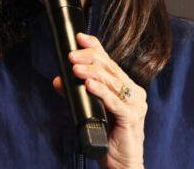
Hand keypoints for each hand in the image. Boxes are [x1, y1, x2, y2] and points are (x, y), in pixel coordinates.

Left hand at [52, 33, 146, 168]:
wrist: (122, 165)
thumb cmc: (109, 138)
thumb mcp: (90, 111)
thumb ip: (77, 94)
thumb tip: (58, 80)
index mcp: (125, 87)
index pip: (110, 61)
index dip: (95, 47)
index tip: (80, 37)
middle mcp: (133, 92)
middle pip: (110, 68)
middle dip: (89, 58)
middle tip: (71, 55)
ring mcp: (135, 104)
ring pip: (112, 82)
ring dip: (92, 73)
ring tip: (75, 68)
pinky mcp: (132, 117)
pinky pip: (115, 102)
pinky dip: (101, 92)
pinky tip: (89, 85)